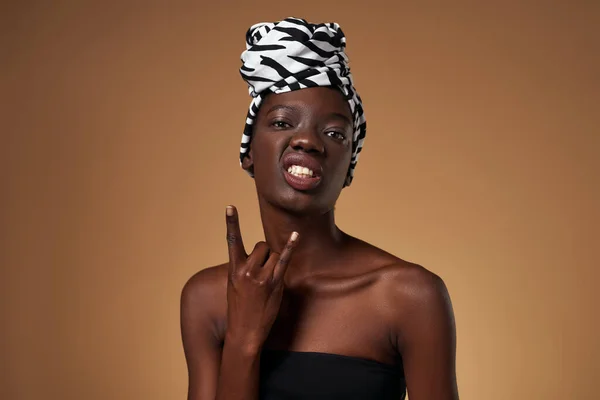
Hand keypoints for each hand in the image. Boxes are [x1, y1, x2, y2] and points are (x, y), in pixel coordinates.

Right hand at [224, 205, 298, 350]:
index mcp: (234, 269)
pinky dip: (290, 247)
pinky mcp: (275, 283)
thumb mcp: (234, 285)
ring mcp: (261, 276)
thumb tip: (261, 254)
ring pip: (273, 253)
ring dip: (274, 262)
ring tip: (268, 281)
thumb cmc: (240, 308)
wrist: (244, 332)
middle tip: (262, 274)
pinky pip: (284, 260)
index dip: (231, 222)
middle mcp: (247, 270)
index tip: (230, 206)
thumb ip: (244, 268)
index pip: (232, 240)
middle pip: (261, 246)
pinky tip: (295, 235)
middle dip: (265, 254)